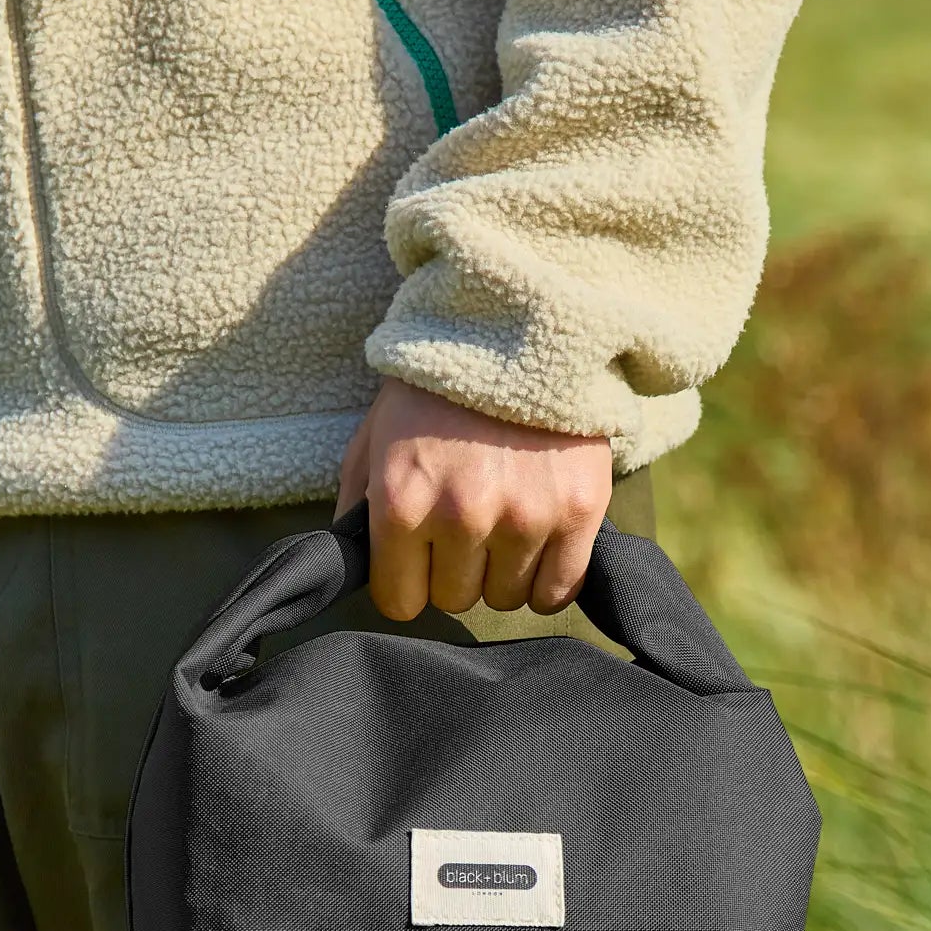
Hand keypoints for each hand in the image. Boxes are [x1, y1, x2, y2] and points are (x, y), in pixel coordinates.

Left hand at [335, 378, 612, 621]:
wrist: (513, 330)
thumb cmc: (432, 393)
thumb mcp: (371, 442)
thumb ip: (356, 512)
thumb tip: (351, 569)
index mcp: (402, 503)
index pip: (399, 601)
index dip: (405, 581)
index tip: (415, 558)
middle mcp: (462, 516)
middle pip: (455, 599)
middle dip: (453, 569)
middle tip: (463, 524)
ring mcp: (525, 516)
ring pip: (506, 597)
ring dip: (501, 571)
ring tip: (503, 521)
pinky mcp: (579, 510)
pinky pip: (558, 590)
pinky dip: (548, 579)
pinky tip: (537, 546)